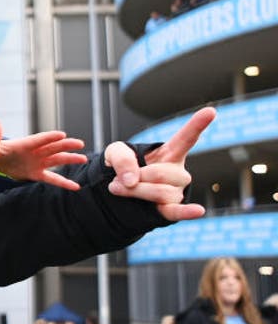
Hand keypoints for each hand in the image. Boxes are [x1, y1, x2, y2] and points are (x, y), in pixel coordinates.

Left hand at [0, 118, 86, 190]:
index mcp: (24, 144)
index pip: (39, 139)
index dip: (49, 137)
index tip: (61, 134)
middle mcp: (34, 152)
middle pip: (52, 147)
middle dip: (65, 145)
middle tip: (79, 143)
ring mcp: (37, 162)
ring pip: (56, 160)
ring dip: (69, 159)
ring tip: (83, 158)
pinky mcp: (36, 174)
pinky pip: (52, 178)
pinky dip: (63, 182)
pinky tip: (75, 186)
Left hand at [104, 107, 214, 221]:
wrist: (113, 194)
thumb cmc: (120, 168)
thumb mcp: (114, 152)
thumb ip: (121, 158)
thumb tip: (132, 180)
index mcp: (169, 153)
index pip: (186, 138)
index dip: (197, 124)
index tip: (210, 111)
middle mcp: (177, 172)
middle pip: (160, 174)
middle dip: (135, 178)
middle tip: (116, 181)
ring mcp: (176, 191)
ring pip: (161, 193)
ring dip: (135, 192)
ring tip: (120, 190)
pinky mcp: (169, 210)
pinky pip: (179, 212)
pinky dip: (187, 212)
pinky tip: (198, 211)